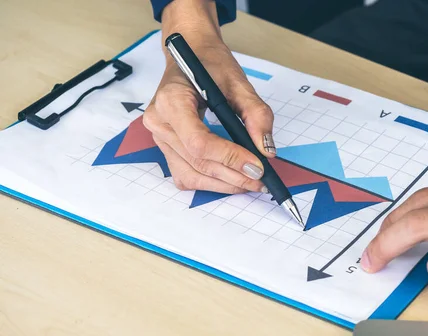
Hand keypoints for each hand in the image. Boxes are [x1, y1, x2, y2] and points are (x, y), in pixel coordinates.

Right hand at [143, 0, 275, 193]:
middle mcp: (159, 122)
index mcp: (171, 100)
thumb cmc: (211, 65)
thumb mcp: (239, 83)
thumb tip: (266, 151)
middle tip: (261, 180)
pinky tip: (230, 178)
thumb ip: (256, 115)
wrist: (192, 56)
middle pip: (197, 162)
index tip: (257, 166)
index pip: (199, 141)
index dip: (230, 157)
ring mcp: (159, 138)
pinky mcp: (166, 149)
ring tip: (250, 183)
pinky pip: (186, 175)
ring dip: (223, 184)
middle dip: (233, 176)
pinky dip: (210, 182)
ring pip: (191, 175)